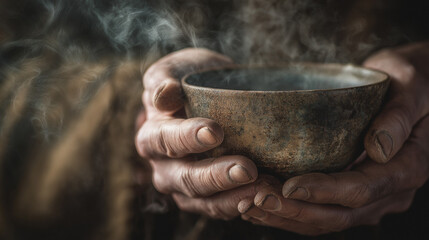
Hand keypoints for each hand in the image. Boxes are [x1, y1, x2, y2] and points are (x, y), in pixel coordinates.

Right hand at [135, 48, 262, 218]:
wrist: (213, 93)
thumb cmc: (192, 79)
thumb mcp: (177, 69)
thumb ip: (163, 79)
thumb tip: (163, 95)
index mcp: (151, 135)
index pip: (165, 139)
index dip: (187, 137)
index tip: (215, 131)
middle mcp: (163, 166)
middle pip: (185, 177)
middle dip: (216, 175)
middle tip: (247, 169)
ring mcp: (183, 186)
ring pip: (203, 200)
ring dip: (233, 196)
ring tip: (262, 188)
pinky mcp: (204, 199)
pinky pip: (219, 209)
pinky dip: (240, 204)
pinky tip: (262, 195)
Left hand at [239, 42, 428, 234]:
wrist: (419, 87)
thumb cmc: (415, 80)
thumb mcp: (412, 87)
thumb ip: (397, 118)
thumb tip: (378, 149)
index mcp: (409, 166)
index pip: (362, 189)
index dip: (324, 191)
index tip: (288, 186)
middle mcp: (391, 189)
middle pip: (340, 214)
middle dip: (296, 210)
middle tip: (257, 199)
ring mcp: (374, 194)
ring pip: (329, 218)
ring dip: (289, 216)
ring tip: (251, 205)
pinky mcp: (357, 189)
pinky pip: (326, 209)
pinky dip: (295, 210)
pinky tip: (266, 202)